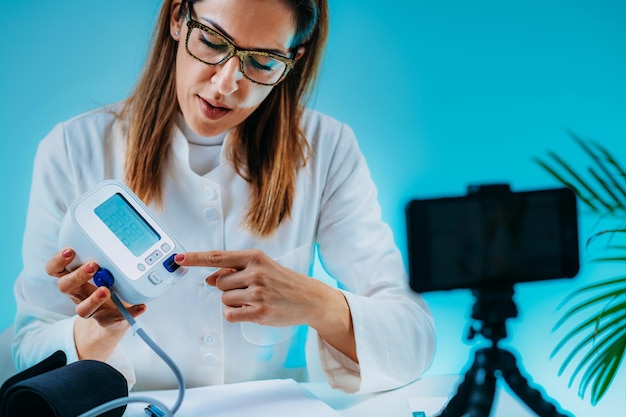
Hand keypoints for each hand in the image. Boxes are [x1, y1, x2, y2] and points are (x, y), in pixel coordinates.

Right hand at [47, 248, 144, 329]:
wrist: (114, 315)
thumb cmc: (106, 284)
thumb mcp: (103, 268)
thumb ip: (106, 257)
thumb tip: (119, 240)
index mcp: (74, 280)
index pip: (56, 270)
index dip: (58, 261)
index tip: (70, 251)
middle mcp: (78, 295)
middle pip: (65, 287)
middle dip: (77, 275)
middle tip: (92, 266)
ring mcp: (92, 310)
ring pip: (83, 309)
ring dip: (94, 299)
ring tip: (107, 290)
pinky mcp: (108, 320)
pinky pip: (117, 318)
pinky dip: (130, 312)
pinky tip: (140, 306)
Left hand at [175, 249, 319, 326]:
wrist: (310, 299)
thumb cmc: (283, 282)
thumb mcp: (261, 268)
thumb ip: (234, 270)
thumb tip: (209, 278)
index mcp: (254, 257)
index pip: (217, 256)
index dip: (195, 258)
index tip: (178, 259)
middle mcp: (255, 272)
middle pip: (218, 282)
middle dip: (228, 288)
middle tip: (250, 289)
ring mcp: (258, 292)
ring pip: (224, 299)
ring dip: (234, 302)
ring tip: (255, 299)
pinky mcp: (259, 312)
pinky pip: (230, 314)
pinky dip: (236, 314)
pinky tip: (251, 311)